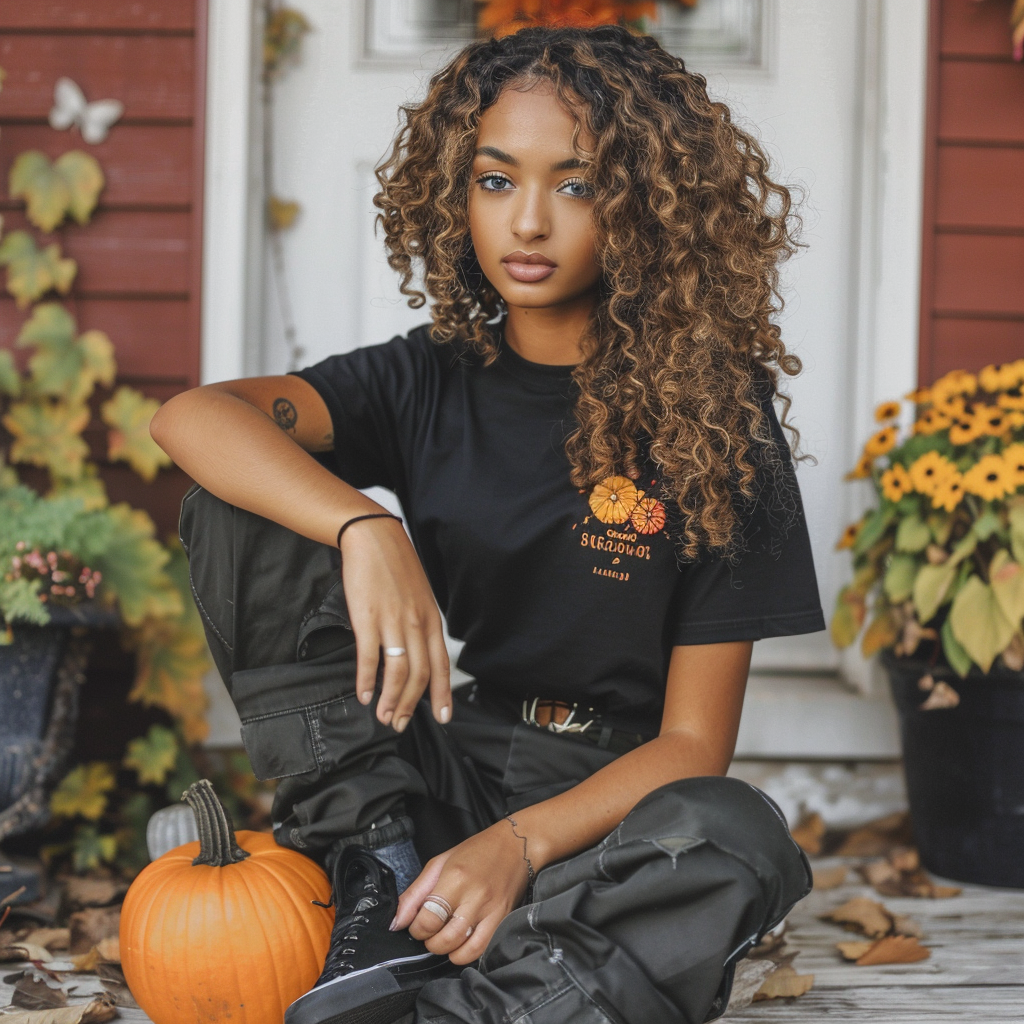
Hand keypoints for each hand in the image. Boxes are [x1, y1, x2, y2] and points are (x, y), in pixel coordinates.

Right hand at [339, 516, 450, 729]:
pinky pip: (369, 657)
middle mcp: (416, 624)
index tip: (443, 717)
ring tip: (384, 716)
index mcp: (431, 620)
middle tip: (401, 723)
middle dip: (412, 705)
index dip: (443, 694)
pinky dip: (367, 680)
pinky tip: (364, 695)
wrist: (373, 538)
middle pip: (420, 675)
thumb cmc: (395, 567)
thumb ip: (420, 624)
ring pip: (398, 672)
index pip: (441, 665)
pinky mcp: (368, 618)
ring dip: (392, 700)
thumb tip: (417, 652)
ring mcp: (393, 621)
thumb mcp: (419, 596)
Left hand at [391, 822, 530, 964]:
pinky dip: (466, 953)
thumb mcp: (440, 863)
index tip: (416, 923)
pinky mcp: (503, 921)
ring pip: (463, 951)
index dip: (416, 928)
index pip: (428, 919)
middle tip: (430, 931)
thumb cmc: (477, 851)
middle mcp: (475, 897)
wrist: (517, 845)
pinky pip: (482, 950)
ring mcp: (492, 911)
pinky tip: (461, 941)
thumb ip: (415, 893)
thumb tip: (397, 921)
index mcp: (456, 878)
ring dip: (447, 950)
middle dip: (429, 941)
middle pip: (444, 940)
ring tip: (444, 937)